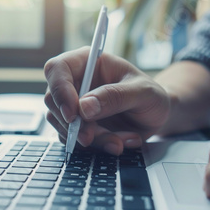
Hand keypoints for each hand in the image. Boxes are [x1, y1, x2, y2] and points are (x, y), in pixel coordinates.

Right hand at [44, 47, 170, 154]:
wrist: (157, 117)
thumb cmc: (151, 96)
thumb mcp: (143, 92)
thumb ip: (115, 97)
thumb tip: (84, 107)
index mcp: (88, 62)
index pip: (57, 68)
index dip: (59, 90)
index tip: (74, 114)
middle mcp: (76, 82)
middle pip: (52, 100)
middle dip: (72, 123)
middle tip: (91, 138)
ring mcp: (74, 106)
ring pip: (62, 124)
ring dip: (89, 139)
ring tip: (118, 141)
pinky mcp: (78, 126)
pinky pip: (74, 140)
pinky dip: (95, 146)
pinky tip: (118, 142)